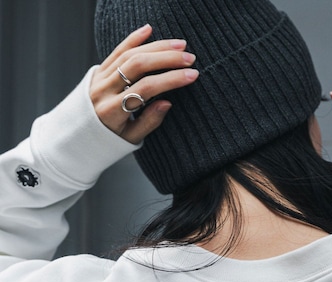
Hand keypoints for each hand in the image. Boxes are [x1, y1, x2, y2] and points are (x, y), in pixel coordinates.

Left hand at [90, 24, 198, 144]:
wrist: (78, 136)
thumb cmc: (108, 140)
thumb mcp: (131, 139)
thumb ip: (149, 122)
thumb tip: (167, 102)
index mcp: (113, 112)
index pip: (146, 89)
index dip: (170, 80)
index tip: (191, 75)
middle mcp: (104, 91)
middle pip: (138, 66)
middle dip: (166, 59)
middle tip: (189, 58)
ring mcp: (99, 78)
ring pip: (129, 55)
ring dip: (156, 47)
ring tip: (179, 46)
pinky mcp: (98, 71)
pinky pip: (116, 51)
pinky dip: (133, 39)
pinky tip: (149, 30)